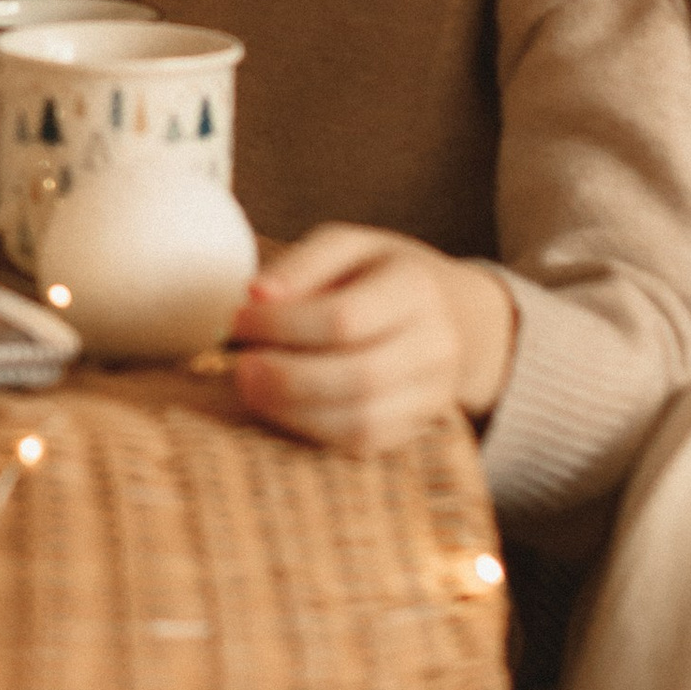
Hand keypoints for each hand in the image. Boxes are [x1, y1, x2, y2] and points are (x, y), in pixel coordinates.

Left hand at [228, 225, 515, 455]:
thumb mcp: (347, 247)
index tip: (237, 320)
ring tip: (252, 388)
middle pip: (358, 376)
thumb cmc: (381, 275)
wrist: (453, 315)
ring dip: (293, 410)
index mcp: (416, 288)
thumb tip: (257, 295)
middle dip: (285, 377)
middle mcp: (436, 344)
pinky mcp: (420, 426)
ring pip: (361, 421)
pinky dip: (313, 429)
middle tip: (239, 366)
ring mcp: (435, 393)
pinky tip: (282, 407)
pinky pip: (364, 442)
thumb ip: (301, 264)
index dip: (281, 325)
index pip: (344, 318)